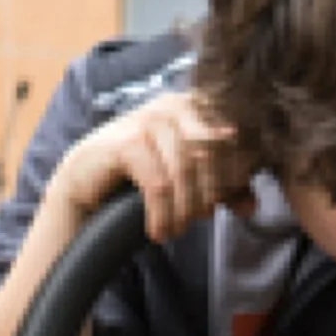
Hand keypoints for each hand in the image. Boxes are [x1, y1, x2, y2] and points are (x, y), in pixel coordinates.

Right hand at [44, 89, 250, 245]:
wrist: (84, 182)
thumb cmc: (139, 176)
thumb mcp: (188, 180)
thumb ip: (221, 187)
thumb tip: (251, 205)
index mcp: (195, 104)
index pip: (234, 136)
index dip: (236, 172)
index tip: (229, 200)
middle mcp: (173, 104)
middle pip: (213, 153)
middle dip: (211, 192)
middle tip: (201, 217)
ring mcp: (148, 120)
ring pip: (186, 169)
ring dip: (186, 208)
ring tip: (178, 229)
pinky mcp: (127, 143)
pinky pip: (159, 184)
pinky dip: (162, 214)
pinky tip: (158, 231)